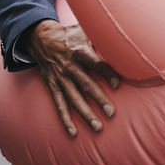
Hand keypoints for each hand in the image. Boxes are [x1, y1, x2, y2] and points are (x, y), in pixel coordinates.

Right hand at [21, 20, 120, 136]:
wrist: (41, 39)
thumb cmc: (70, 36)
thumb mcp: (84, 31)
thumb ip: (102, 37)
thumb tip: (123, 40)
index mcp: (80, 52)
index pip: (96, 64)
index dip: (107, 73)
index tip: (118, 84)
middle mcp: (70, 66)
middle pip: (86, 84)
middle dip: (99, 99)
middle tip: (111, 113)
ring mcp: (60, 78)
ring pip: (74, 98)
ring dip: (85, 114)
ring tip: (98, 127)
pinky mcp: (53, 86)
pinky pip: (59, 105)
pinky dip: (65, 119)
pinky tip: (73, 133)